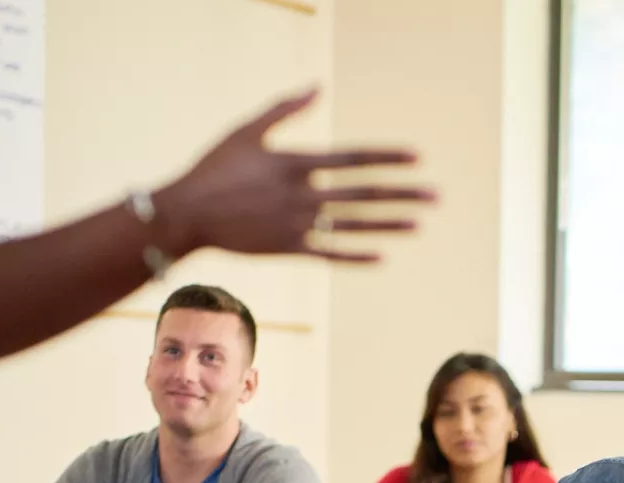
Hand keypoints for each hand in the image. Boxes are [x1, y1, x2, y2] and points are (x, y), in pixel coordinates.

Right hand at [157, 89, 434, 262]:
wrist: (186, 213)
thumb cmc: (214, 168)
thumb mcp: (248, 130)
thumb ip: (285, 109)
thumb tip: (318, 87)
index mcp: (296, 163)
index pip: (353, 159)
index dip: (388, 158)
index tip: (418, 158)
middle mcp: (302, 194)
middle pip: (363, 194)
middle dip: (403, 194)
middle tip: (437, 196)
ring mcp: (297, 224)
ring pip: (353, 225)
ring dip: (389, 224)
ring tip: (420, 224)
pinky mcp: (287, 248)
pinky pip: (329, 253)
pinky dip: (355, 255)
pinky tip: (382, 256)